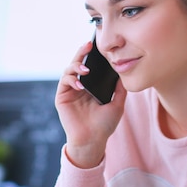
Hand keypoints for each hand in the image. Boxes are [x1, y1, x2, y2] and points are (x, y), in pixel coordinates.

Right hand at [55, 41, 126, 168]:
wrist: (93, 141)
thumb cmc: (104, 125)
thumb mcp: (118, 104)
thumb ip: (120, 89)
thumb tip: (124, 72)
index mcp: (92, 87)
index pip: (91, 67)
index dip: (92, 56)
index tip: (97, 46)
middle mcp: (80, 87)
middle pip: (78, 64)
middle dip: (82, 53)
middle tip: (88, 45)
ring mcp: (70, 91)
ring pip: (69, 70)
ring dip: (76, 66)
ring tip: (85, 70)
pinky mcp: (62, 98)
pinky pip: (64, 82)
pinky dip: (71, 79)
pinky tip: (80, 84)